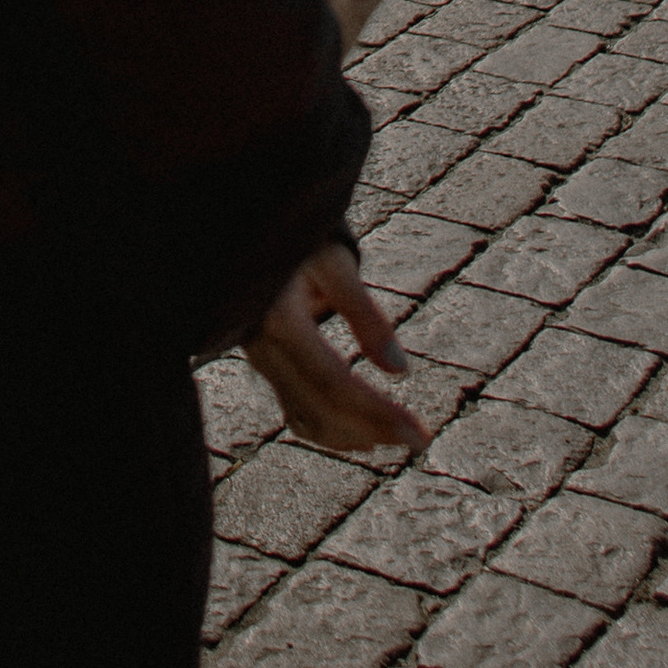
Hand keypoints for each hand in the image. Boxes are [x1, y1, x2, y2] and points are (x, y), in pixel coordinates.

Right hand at [245, 242, 429, 456]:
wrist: (244, 225)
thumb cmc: (298, 234)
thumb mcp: (335, 262)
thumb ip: (365, 315)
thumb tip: (401, 371)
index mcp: (277, 318)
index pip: (335, 383)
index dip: (378, 413)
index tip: (420, 434)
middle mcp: (261, 347)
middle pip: (320, 409)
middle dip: (373, 431)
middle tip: (422, 442)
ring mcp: (258, 359)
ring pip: (305, 418)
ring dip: (352, 436)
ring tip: (398, 437)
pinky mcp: (263, 362)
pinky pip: (295, 409)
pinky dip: (330, 427)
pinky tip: (361, 433)